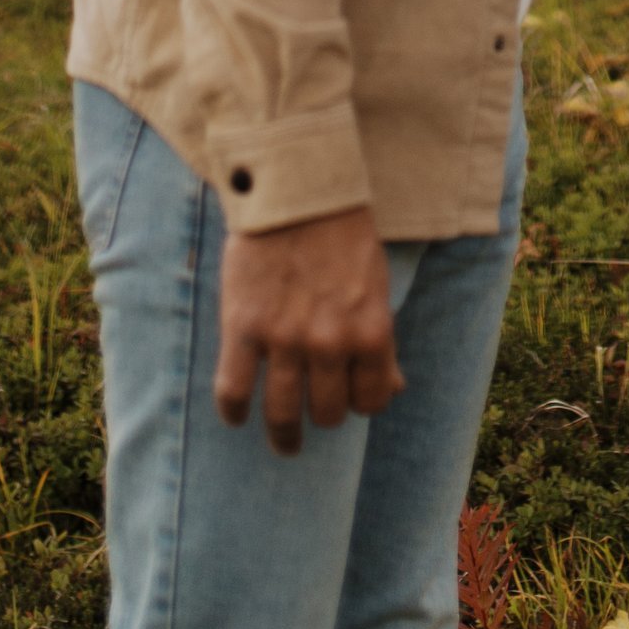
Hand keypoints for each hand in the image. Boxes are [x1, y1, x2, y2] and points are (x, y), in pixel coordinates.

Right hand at [214, 202, 402, 454]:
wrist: (296, 188)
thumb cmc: (342, 234)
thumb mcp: (375, 286)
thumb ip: (381, 341)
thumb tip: (395, 389)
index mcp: (370, 332)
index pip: (371, 401)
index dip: (360, 402)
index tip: (349, 397)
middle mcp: (330, 343)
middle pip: (327, 413)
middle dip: (322, 413)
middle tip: (312, 409)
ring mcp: (284, 338)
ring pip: (282, 413)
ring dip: (283, 433)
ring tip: (282, 439)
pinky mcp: (243, 327)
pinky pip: (233, 391)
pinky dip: (233, 411)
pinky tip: (236, 416)